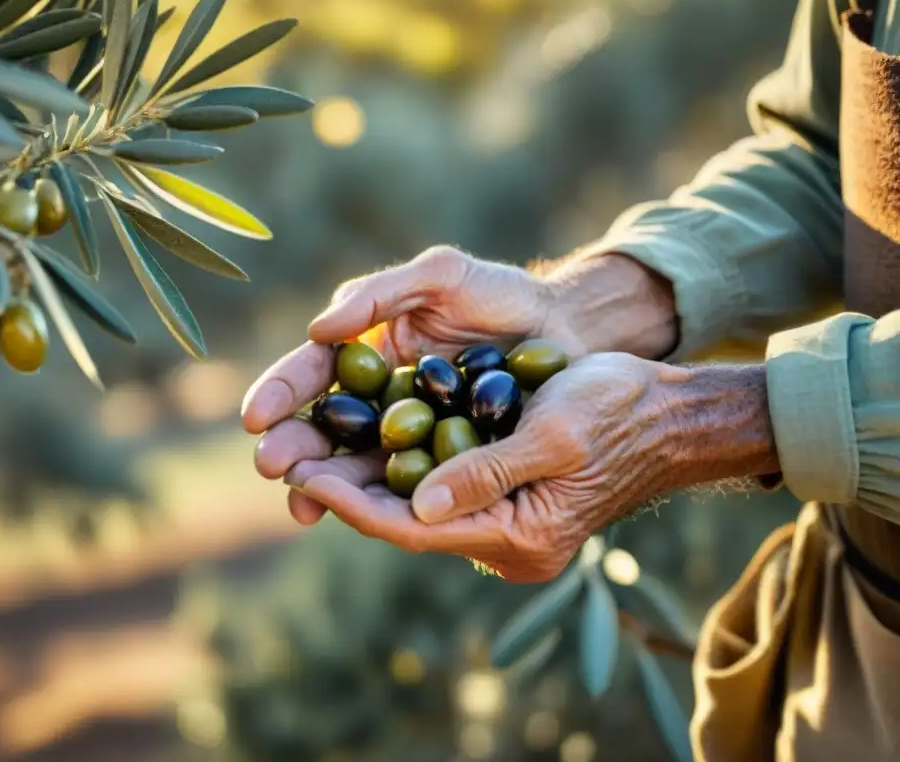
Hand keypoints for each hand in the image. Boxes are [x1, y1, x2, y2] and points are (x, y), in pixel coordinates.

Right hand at [242, 245, 586, 525]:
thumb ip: (378, 292)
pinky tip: (361, 516)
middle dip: (293, 445)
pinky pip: (406, 484)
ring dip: (325, 484)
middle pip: (326, 425)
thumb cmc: (503, 295)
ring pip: (357, 462)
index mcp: (368, 348)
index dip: (282, 392)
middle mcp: (379, 396)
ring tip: (302, 502)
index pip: (313, 371)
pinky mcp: (442, 463)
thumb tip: (318, 329)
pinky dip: (381, 502)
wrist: (567, 333)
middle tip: (270, 465)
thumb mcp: (441, 275)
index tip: (256, 416)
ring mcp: (409, 434)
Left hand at [284, 352, 677, 582]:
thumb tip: (418, 502)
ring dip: (366, 482)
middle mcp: (506, 545)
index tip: (304, 478)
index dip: (354, 503)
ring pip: (416, 509)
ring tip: (310, 455)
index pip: (415, 528)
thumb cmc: (618, 412)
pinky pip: (438, 493)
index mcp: (519, 537)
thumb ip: (487, 472)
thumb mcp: (555, 433)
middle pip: (406, 524)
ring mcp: (505, 526)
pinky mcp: (505, 503)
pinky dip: (399, 471)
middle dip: (347, 494)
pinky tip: (363, 445)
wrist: (668, 416)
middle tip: (289, 464)